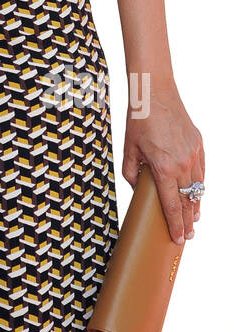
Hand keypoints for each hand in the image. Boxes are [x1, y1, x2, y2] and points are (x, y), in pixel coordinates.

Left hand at [122, 78, 203, 244]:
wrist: (154, 92)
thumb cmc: (138, 120)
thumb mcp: (129, 150)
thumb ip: (133, 174)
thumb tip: (138, 190)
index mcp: (164, 168)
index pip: (173, 205)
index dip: (176, 225)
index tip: (178, 238)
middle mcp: (183, 164)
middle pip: (189, 201)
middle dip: (188, 221)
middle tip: (188, 236)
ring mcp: (193, 154)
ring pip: (198, 188)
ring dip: (196, 205)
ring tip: (194, 220)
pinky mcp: (199, 145)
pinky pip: (202, 171)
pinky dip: (200, 185)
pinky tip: (197, 193)